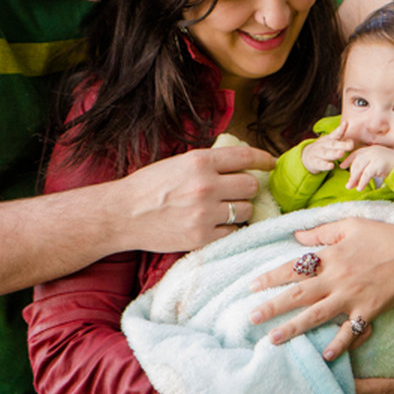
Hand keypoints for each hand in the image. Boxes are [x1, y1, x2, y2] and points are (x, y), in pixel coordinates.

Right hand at [121, 145, 272, 252]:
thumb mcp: (178, 163)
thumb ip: (208, 163)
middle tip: (237, 192)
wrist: (121, 215)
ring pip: (245, 210)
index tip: (271, 163)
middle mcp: (205, 185)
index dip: (264, 159)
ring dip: (239, 210)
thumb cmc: (148, 186)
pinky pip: (233, 232)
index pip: (245, 157)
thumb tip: (240, 164)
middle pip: (251, 186)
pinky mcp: (201, 237)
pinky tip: (215, 225)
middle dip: (248, 188)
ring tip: (223, 210)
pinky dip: (228, 229)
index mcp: (200, 161)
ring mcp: (204, 213)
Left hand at [248, 219, 393, 360]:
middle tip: (251, 317)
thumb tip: (295, 235)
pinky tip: (323, 355)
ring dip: (293, 328)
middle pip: (298, 294)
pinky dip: (338, 344)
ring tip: (273, 339)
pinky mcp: (369, 310)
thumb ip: (320, 232)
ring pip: (316, 315)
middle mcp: (337, 277)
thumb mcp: (349, 225)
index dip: (270, 277)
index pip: (293, 267)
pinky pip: (351, 331)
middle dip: (272, 306)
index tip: (251, 286)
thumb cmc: (382, 236)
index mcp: (330, 255)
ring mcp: (352, 296)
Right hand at [301, 122, 353, 172]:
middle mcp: (324, 145)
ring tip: (341, 153)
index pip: (336, 134)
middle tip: (350, 145)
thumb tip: (351, 141)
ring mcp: (318, 153)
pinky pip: (320, 164)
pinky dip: (325, 165)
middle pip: (333, 144)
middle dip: (342, 145)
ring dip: (334, 154)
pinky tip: (331, 166)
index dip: (341, 129)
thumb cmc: (325, 149)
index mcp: (329, 139)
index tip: (346, 123)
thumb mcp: (332, 142)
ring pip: (327, 154)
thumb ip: (342, 141)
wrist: (307, 156)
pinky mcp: (314, 162)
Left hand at [341, 145, 393, 189]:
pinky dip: (362, 182)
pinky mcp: (378, 164)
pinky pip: (366, 174)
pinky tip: (359, 188)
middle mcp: (372, 151)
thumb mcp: (379, 162)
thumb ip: (369, 165)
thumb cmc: (393, 165)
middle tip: (348, 184)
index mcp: (372, 149)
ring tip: (350, 187)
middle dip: (351, 174)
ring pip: (359, 168)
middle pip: (357, 162)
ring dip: (354, 179)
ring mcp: (375, 157)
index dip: (348, 160)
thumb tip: (356, 176)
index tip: (342, 166)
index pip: (356, 153)